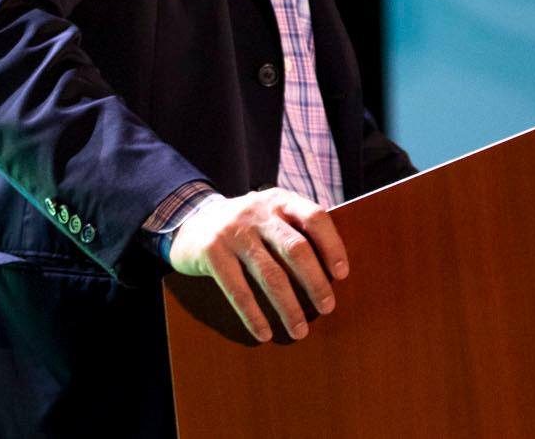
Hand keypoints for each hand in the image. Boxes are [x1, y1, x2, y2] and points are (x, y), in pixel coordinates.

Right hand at [166, 188, 348, 342]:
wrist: (192, 220)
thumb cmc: (246, 226)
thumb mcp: (271, 215)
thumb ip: (297, 230)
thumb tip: (333, 272)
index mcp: (280, 201)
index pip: (314, 217)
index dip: (332, 245)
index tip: (342, 274)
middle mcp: (258, 212)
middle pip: (295, 248)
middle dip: (315, 282)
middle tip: (327, 307)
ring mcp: (233, 232)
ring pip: (269, 273)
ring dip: (288, 307)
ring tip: (300, 331)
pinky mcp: (212, 252)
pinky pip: (237, 289)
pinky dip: (253, 315)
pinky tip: (264, 333)